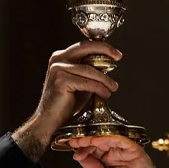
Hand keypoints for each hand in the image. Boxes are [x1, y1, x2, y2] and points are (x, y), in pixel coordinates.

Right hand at [12, 41, 120, 160]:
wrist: (50, 120)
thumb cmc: (65, 104)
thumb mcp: (81, 84)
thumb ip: (90, 73)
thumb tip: (107, 67)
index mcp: (61, 57)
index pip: (84, 46)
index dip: (102, 47)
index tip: (116, 54)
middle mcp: (58, 60)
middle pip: (86, 48)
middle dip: (105, 50)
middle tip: (118, 57)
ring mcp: (58, 69)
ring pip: (89, 70)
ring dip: (105, 79)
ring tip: (113, 87)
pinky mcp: (61, 81)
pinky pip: (87, 82)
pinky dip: (99, 88)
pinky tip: (105, 94)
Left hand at [70, 136, 168, 167]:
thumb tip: (79, 156)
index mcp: (110, 160)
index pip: (94, 149)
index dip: (82, 147)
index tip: (72, 147)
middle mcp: (118, 153)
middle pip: (99, 141)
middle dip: (85, 140)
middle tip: (74, 141)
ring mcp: (126, 151)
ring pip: (108, 138)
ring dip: (94, 138)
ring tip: (82, 140)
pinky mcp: (135, 150)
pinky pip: (120, 140)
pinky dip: (107, 138)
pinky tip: (96, 140)